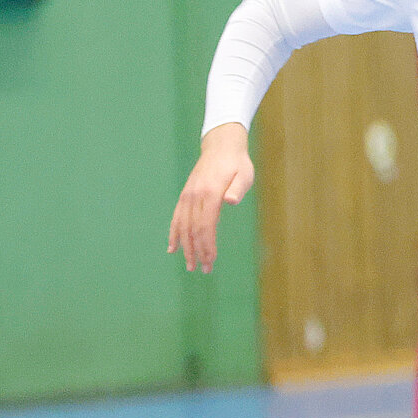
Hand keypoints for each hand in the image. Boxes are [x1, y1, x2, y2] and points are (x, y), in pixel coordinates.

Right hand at [168, 122, 254, 272]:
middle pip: (193, 229)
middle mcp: (195, 196)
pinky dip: (174, 233)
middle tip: (203, 270)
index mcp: (210, 193)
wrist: (221, 147)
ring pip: (183, 226)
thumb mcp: (244, 174)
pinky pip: (177, 217)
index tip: (210, 261)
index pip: (206, 225)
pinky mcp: (185, 195)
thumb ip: (238, 188)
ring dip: (185, 247)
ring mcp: (188, 195)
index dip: (207, 245)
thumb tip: (230, 201)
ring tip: (189, 265)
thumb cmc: (237, 164)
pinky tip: (173, 248)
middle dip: (197, 252)